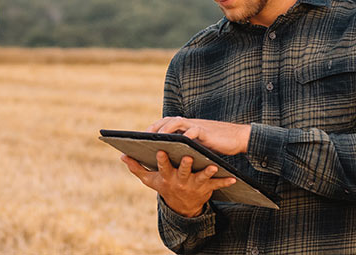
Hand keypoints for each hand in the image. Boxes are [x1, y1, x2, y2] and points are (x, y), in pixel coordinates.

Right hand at [121, 151, 235, 216]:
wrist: (182, 206)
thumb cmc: (165, 187)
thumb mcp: (150, 181)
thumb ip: (136, 168)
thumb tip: (122, 156)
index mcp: (166, 177)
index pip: (162, 167)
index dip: (162, 160)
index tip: (161, 150)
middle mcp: (180, 181)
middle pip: (182, 172)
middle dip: (184, 165)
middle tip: (187, 156)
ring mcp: (194, 185)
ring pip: (201, 178)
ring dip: (207, 173)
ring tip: (213, 166)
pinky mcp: (207, 188)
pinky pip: (217, 185)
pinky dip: (225, 182)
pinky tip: (233, 178)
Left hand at [146, 116, 251, 154]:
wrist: (237, 137)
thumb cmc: (216, 143)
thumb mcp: (198, 143)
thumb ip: (185, 144)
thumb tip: (169, 153)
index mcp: (186, 126)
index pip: (165, 123)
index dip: (153, 128)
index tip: (140, 137)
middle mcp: (189, 123)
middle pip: (167, 120)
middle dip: (155, 128)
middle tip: (143, 138)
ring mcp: (197, 126)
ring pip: (177, 123)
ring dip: (166, 130)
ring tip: (157, 139)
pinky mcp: (206, 132)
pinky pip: (193, 131)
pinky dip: (185, 136)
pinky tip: (178, 143)